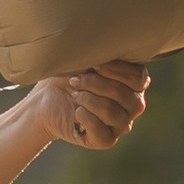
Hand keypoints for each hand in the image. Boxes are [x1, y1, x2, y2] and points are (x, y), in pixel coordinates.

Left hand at [29, 61, 150, 151]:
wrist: (45, 99)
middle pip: (126, 96)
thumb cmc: (68, 75)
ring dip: (89, 100)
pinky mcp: (105, 140)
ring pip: (113, 113)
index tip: (95, 64)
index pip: (139, 78)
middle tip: (75, 80)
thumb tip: (107, 43)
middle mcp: (132, 105)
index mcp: (133, 84)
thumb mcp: (85, 60)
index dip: (117, 71)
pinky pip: (103, 133)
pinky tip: (76, 112)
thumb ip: (103, 54)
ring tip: (74, 94)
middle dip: (96, 84)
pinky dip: (86, 118)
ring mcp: (121, 124)